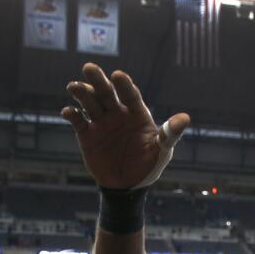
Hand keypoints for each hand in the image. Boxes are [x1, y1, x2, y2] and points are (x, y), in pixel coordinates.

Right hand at [61, 63, 189, 189]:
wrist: (128, 185)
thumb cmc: (149, 163)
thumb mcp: (162, 150)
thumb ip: (169, 134)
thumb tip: (185, 118)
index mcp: (136, 113)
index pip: (130, 95)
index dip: (124, 85)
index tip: (118, 75)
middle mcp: (117, 113)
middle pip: (107, 93)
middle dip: (98, 81)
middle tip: (89, 68)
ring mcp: (101, 122)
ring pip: (90, 103)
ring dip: (82, 93)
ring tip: (74, 87)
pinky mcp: (87, 134)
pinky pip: (78, 121)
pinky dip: (72, 115)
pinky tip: (68, 112)